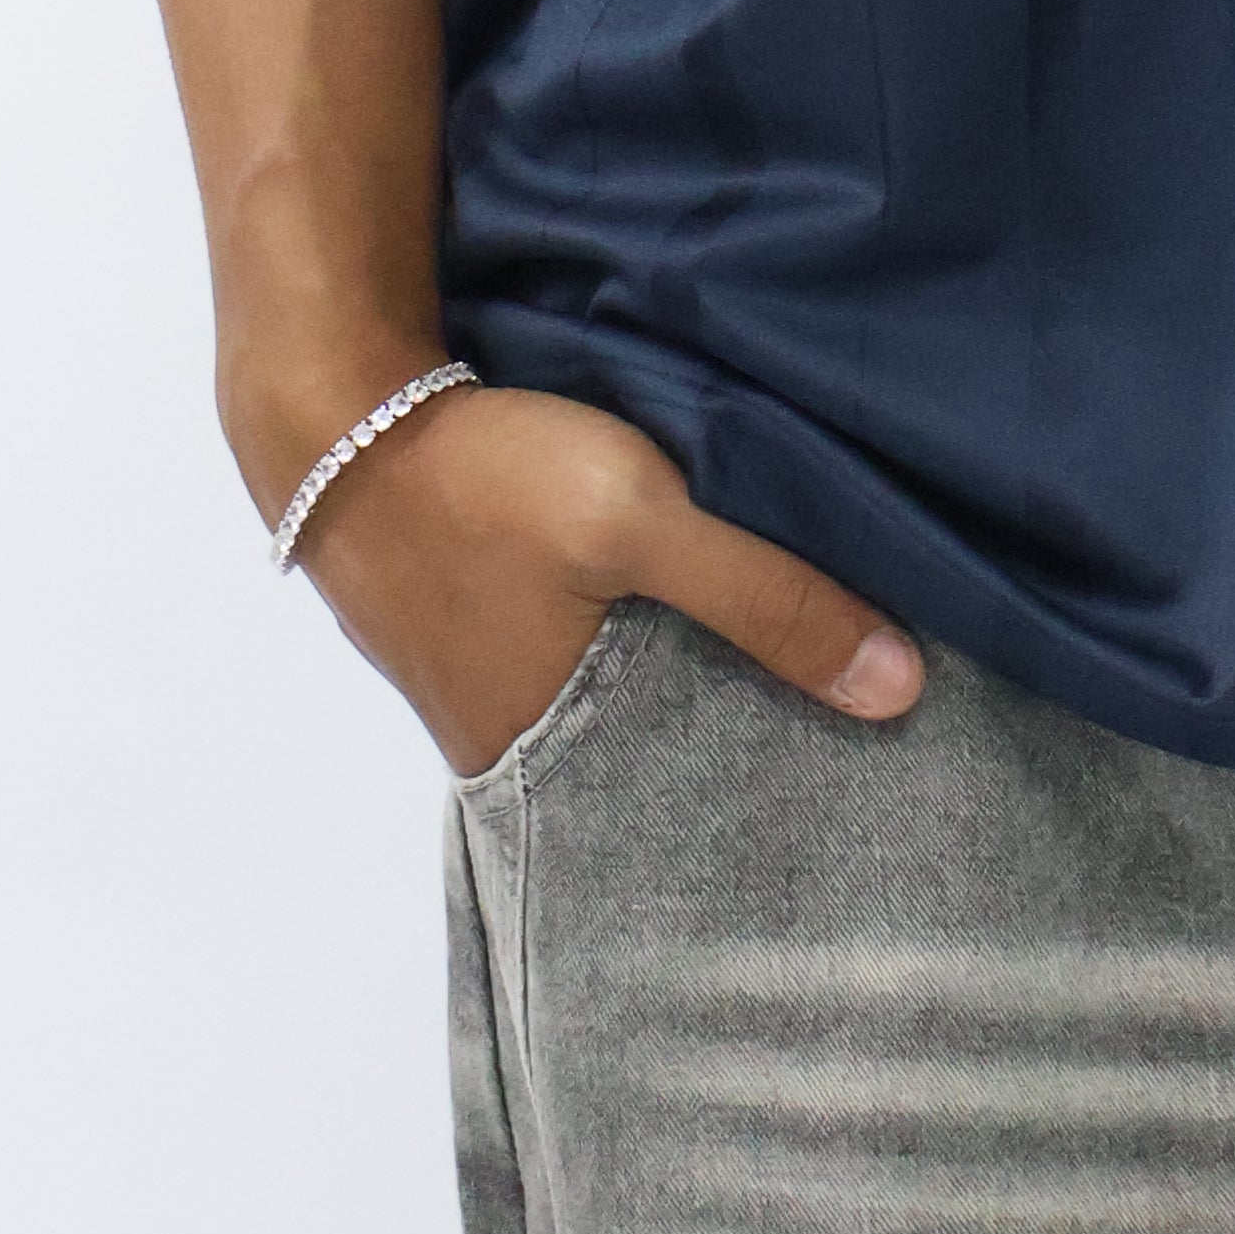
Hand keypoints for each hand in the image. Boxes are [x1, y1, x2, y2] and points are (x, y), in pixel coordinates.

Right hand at [270, 366, 926, 780]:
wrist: (334, 405)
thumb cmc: (483, 476)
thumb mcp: (637, 520)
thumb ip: (765, 597)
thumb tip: (900, 689)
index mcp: (542, 765)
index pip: (680, 828)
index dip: (763, 813)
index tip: (858, 808)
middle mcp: (510, 748)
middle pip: (653, 765)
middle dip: (738, 748)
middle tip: (850, 737)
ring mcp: (483, 682)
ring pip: (617, 703)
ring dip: (686, 680)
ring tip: (794, 672)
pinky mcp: (476, 619)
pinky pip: (580, 653)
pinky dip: (634, 638)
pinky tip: (689, 607)